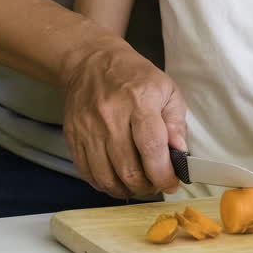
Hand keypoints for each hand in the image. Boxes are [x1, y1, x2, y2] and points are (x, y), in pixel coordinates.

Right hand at [61, 36, 187, 198]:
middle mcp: (110, 117)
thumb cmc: (134, 76)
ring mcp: (88, 129)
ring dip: (126, 190)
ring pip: (106, 177)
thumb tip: (179, 153)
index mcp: (139, 102)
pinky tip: (117, 181)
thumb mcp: (166, 89)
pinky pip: (88, 173)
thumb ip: (176, 122)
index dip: (163, 173)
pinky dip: (104, 185)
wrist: (90, 62)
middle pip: (128, 169)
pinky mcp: (73, 137)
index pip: (151, 147)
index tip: (171, 182)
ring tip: (138, 185)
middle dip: (147, 186)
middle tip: (156, 185)